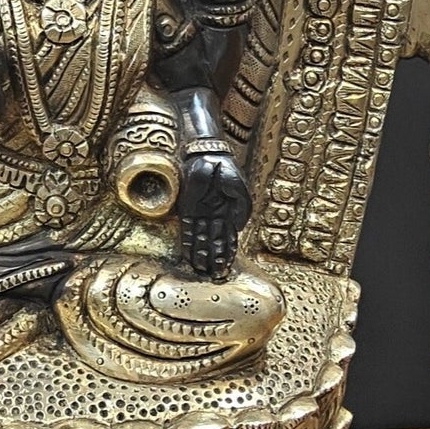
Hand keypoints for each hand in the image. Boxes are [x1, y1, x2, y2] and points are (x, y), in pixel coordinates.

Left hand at [177, 150, 251, 281]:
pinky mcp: (187, 209)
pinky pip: (188, 229)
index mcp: (228, 212)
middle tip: (214, 275)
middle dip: (215, 258)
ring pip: (201, 238)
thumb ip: (242, 208)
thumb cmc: (225, 168)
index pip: (228, 237)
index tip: (227, 268)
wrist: (206, 154)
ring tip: (202, 270)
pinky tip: (189, 256)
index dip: (228, 253)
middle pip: (214, 241)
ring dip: (201, 254)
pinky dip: (189, 242)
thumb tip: (239, 228)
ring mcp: (200, 213)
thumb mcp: (239, 188)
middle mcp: (214, 216)